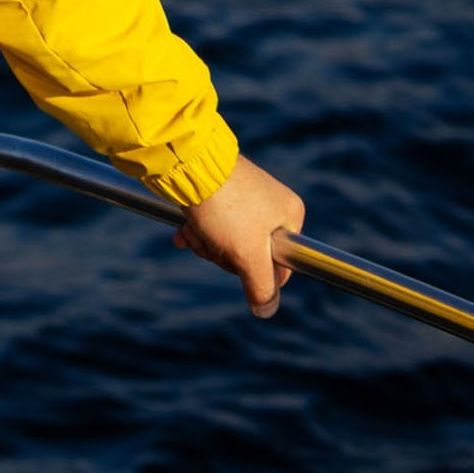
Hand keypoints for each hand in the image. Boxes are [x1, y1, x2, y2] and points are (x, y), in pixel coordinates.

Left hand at [176, 153, 304, 317]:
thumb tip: (265, 309)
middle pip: (249, 255)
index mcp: (289, 215)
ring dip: (205, 243)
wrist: (186, 163)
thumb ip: (261, 287)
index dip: (254, 272)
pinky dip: (198, 231)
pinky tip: (184, 230)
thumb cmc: (225, 208)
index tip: (239, 258)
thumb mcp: (249, 255)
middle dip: (222, 254)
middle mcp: (270, 205)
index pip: (280, 267)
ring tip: (196, 230)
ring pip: (226, 242)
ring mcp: (244, 199)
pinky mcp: (220, 193)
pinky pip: (213, 225)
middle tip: (213, 240)